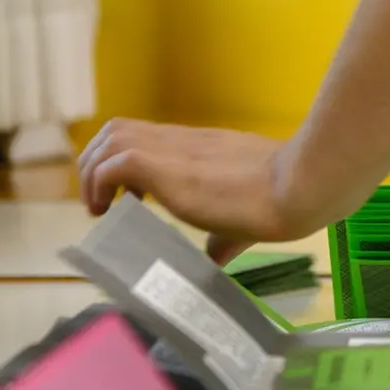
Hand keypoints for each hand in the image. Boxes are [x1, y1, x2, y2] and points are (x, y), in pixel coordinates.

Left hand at [78, 119, 309, 264]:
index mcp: (200, 148)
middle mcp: (180, 142)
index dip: (126, 162)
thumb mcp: (243, 219)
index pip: (147, 138)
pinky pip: (112, 164)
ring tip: (100, 207)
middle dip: (98, 162)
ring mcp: (170, 151)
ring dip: (94, 171)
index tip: (127, 197)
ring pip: (108, 139)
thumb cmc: (280, 199)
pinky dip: (100, 184)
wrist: (295, 187)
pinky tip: (107, 210)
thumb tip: (216, 260)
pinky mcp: (162, 167)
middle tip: (103, 202)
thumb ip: (224, 237)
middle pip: (117, 130)